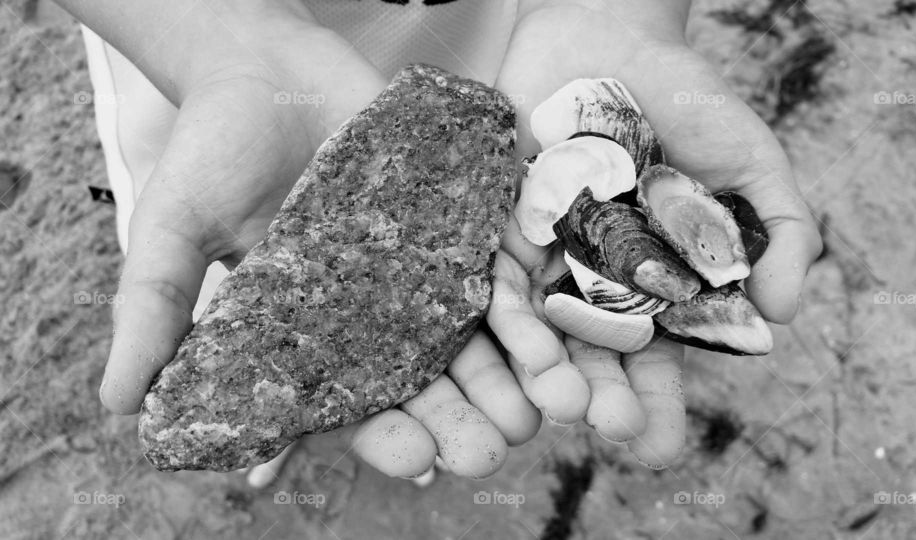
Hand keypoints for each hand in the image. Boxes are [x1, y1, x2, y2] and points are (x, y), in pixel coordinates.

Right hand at [91, 2, 540, 482]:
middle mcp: (376, 307)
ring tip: (548, 404)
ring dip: (515, 369)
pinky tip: (558, 323)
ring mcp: (420, 260)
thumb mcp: (171, 229)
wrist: (262, 65)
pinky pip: (498, 256)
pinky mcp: (454, 212)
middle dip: (464, 415)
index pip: (356, 401)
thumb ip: (155, 309)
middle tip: (493, 448)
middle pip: (431, 377)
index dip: (388, 435)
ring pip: (477, 330)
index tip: (419, 462)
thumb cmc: (211, 149)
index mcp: (314, 330)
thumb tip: (116, 405)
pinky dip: (527, 289)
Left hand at [489, 0, 821, 466]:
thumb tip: (784, 311)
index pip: (656, 361)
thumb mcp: (753, 162)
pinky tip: (504, 340)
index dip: (655, 403)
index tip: (654, 443)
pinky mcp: (500, 223)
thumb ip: (779, 231)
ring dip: (541, 364)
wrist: (612, 35)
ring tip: (551, 400)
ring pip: (538, 323)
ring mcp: (545, 257)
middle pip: (590, 352)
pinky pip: (494, 269)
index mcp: (654, 288)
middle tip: (599, 423)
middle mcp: (595, 284)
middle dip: (594, 392)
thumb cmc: (692, 101)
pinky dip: (497, 303)